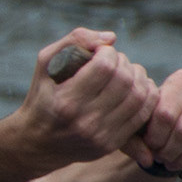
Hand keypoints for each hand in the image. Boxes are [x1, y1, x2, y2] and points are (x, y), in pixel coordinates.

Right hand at [19, 29, 155, 164]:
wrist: (35, 143)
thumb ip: (74, 41)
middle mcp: (85, 121)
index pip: (104, 67)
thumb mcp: (45, 64)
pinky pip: (143, 113)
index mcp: (66, 102)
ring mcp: (100, 135)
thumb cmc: (41, 96)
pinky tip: (134, 87)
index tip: (100, 52)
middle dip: (123, 62)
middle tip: (114, 61)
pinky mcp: (112, 143)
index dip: (108, 52)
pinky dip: (146, 94)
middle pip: (124, 80)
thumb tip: (111, 38)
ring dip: (138, 76)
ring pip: (139, 95)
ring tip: (126, 72)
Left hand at [131, 69, 181, 179]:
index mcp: (181, 80)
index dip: (156, 137)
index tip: (149, 148)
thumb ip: (137, 136)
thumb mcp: (143, 121)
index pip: (166, 114)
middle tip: (161, 159)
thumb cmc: (158, 118)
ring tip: (172, 164)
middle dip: (170, 151)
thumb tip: (146, 157)